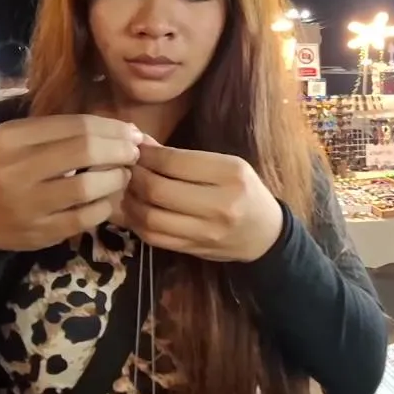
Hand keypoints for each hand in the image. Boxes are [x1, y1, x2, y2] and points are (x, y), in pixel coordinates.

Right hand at [0, 114, 143, 250]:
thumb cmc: (3, 170)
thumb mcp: (17, 140)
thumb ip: (61, 131)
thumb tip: (121, 129)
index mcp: (11, 138)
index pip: (76, 125)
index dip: (112, 128)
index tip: (131, 132)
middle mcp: (16, 169)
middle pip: (85, 151)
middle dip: (120, 149)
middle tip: (134, 152)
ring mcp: (28, 204)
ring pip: (89, 186)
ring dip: (117, 178)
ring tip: (122, 175)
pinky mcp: (40, 233)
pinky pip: (86, 217)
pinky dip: (105, 206)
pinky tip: (108, 199)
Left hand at [126, 144, 282, 261]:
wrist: (265, 234)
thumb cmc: (245, 191)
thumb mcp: (226, 165)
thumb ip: (185, 157)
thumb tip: (143, 144)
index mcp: (230, 174)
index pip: (175, 162)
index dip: (147, 155)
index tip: (137, 150)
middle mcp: (219, 205)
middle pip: (158, 190)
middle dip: (135, 176)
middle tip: (128, 168)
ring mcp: (206, 231)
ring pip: (151, 217)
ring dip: (131, 200)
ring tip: (128, 189)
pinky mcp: (194, 249)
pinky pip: (154, 237)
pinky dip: (137, 222)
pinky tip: (136, 210)